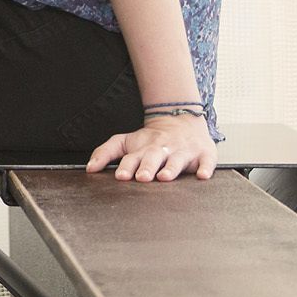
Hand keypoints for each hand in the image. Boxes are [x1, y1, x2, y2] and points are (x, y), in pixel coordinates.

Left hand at [86, 111, 217, 182]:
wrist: (181, 120)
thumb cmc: (151, 138)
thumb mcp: (126, 141)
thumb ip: (105, 152)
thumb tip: (89, 169)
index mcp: (144, 148)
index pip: (132, 158)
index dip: (127, 166)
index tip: (121, 175)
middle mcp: (163, 149)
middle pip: (154, 157)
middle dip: (148, 167)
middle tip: (142, 177)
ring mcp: (183, 151)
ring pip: (177, 159)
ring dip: (171, 168)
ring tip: (165, 177)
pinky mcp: (203, 153)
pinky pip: (206, 161)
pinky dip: (205, 168)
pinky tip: (203, 175)